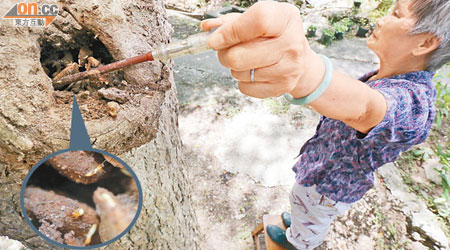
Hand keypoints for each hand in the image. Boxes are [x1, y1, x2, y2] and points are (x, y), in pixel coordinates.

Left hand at [200, 1, 322, 97]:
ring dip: (235, 68)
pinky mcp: (283, 86)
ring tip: (247, 60)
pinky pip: (246, 87)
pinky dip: (243, 81)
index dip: (229, 32)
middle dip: (224, 54)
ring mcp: (289, 67)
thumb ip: (230, 21)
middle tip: (227, 51)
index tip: (214, 40)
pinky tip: (254, 71)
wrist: (298, 57)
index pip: (256, 22)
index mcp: (284, 18)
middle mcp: (291, 42)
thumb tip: (207, 28)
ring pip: (240, 73)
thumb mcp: (257, 18)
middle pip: (239, 56)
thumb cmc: (274, 34)